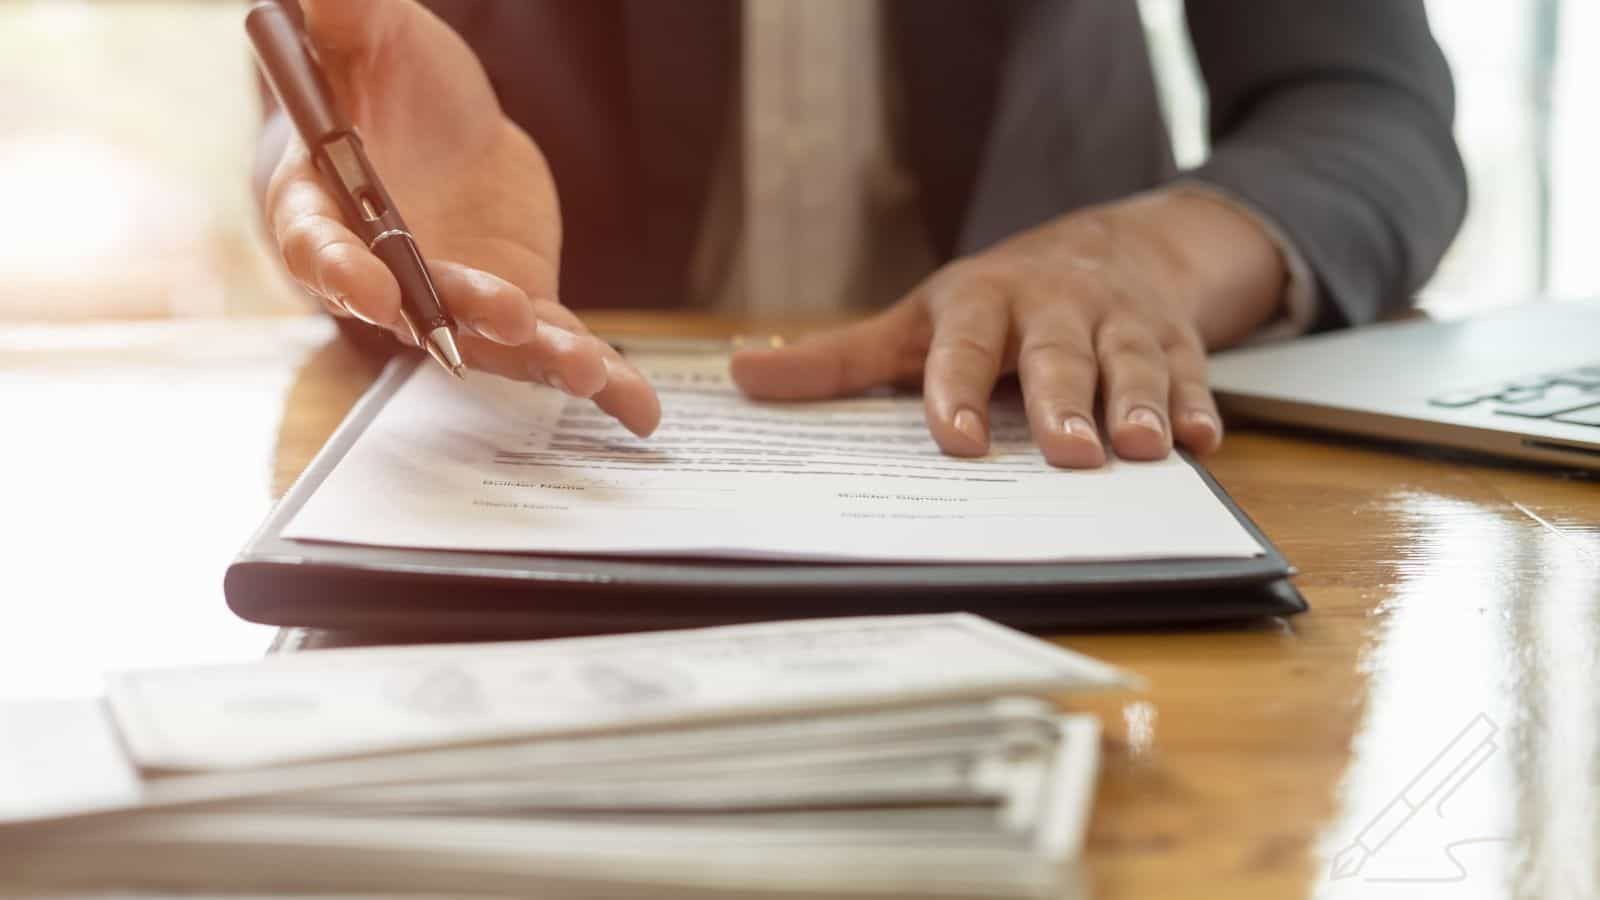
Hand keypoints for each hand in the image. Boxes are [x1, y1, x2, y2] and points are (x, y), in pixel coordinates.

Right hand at [261, 0, 659, 435]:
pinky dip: (598, 378)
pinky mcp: (513, 303)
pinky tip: (638, 409)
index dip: (341, 271)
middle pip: (415, 306)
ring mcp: (453, 295)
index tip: (373, 290)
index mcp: (321, 204)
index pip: (317, 245)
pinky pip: (552, 344)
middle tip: (507, 314)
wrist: (440, 119)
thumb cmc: (381, 76)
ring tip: (590, 370)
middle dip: (460, 315)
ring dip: (538, 357)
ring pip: (491, 340)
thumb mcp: (371, 33)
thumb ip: (347, 16)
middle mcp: (383, 270)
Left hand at [730, 188, 1287, 466]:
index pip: (964, 347)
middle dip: (1064, 402)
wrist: (1110, 245)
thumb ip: (839, 358)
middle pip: (1057, 355)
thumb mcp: (917, 320)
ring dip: (1140, 404)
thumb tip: (742, 375)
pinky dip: (1199, 404)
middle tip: (1065, 454)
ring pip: (1130, 361)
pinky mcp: (1172, 336)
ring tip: (1145, 449)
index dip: (956, 391)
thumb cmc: (996, 301)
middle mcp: (1051, 307)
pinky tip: (1203, 442)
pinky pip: (1189, 370)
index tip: (951, 440)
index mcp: (980, 303)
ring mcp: (1117, 320)